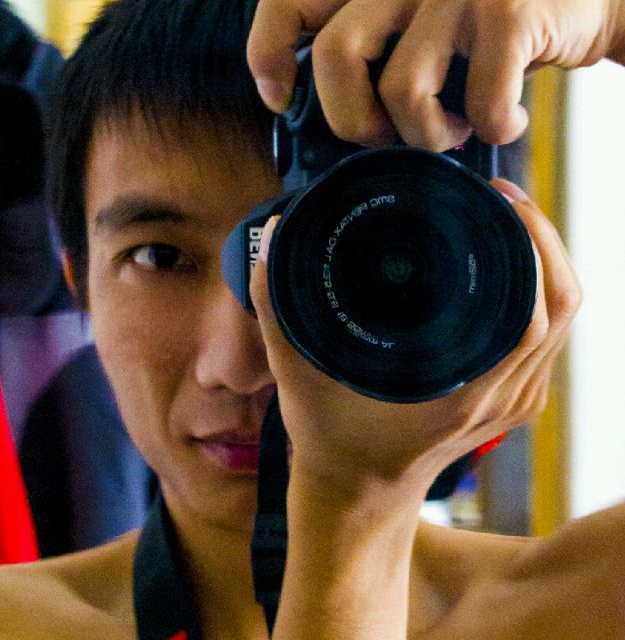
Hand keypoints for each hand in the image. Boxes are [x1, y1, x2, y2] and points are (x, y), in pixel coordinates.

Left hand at [247, 0, 624, 150]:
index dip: (270, 51)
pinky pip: (477, 101)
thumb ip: (375, 53)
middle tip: (386, 137)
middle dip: (355, 122)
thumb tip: (331, 119)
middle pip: (334, 58)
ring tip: (453, 132)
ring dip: (426, 136)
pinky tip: (504, 124)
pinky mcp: (505, 9)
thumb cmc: (490, 27)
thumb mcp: (421, 28)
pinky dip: (491, 128)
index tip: (277, 96)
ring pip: (401, 89)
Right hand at [249, 179, 579, 502]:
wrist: (362, 493)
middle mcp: (498, 400)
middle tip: (503, 198)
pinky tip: (512, 263)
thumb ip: (276, 308)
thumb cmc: (332, 442)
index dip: (528, 246)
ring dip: (548, 261)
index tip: (498, 200)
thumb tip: (273, 238)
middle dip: (544, 239)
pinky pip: (550, 337)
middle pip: (560, 307)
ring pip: (563, 320)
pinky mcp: (515, 401)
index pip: (529, 315)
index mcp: (457, 397)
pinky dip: (543, 291)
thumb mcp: (296, 378)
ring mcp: (513, 403)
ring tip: (509, 218)